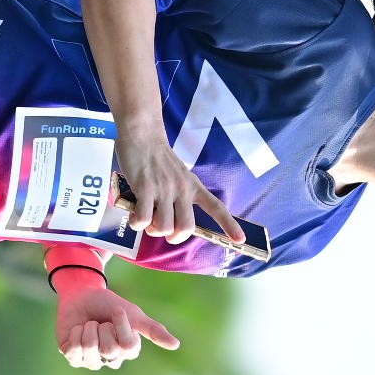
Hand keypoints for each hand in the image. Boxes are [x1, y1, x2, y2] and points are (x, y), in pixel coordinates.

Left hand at [53, 278, 181, 369]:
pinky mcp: (73, 356)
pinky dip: (75, 334)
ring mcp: (92, 360)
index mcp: (128, 350)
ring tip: (90, 324)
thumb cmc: (110, 305)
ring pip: (90, 350)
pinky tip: (77, 329)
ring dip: (89, 329)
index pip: (128, 347)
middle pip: (109, 350)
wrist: (83, 294)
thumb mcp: (134, 314)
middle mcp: (111, 359)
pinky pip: (73, 351)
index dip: (121, 326)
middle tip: (101, 321)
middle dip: (103, 327)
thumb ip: (153, 330)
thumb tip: (176, 345)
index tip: (117, 312)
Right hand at [111, 128, 246, 247]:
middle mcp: (182, 189)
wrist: (142, 134)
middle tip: (163, 230)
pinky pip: (143, 220)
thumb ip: (179, 196)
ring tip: (146, 219)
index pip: (216, 207)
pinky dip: (137, 224)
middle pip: (186, 228)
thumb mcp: (179, 175)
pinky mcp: (145, 188)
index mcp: (194, 186)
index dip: (229, 225)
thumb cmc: (158, 158)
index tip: (240, 240)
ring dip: (153, 230)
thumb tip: (170, 223)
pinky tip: (134, 216)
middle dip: (174, 238)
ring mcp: (164, 189)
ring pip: (164, 227)